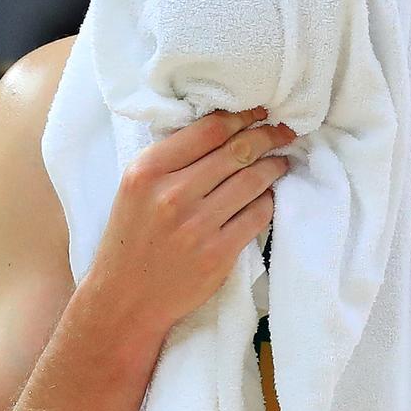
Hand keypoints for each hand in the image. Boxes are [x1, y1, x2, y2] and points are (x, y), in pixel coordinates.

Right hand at [87, 107, 293, 337]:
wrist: (127, 298)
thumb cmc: (133, 237)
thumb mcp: (135, 188)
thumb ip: (171, 159)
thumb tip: (222, 128)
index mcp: (148, 171)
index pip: (209, 130)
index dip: (242, 116)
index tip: (259, 112)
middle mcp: (172, 195)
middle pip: (237, 151)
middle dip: (267, 136)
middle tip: (283, 131)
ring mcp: (198, 226)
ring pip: (253, 181)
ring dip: (274, 166)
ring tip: (281, 160)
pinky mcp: (219, 254)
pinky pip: (257, 215)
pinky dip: (268, 201)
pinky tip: (268, 195)